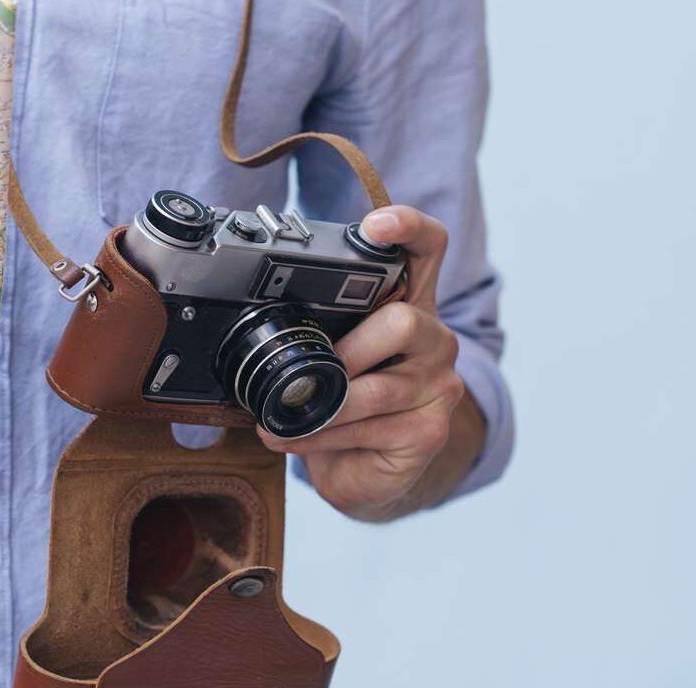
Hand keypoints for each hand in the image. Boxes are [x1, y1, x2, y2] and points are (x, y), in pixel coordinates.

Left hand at [259, 205, 469, 520]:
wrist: (367, 469)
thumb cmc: (347, 402)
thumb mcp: (333, 352)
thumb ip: (321, 323)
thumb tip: (255, 310)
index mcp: (410, 303)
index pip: (427, 247)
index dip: (407, 227)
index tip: (376, 226)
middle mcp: (434, 337)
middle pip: (402, 320)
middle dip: (348, 349)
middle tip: (317, 370)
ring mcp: (440, 384)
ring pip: (377, 387)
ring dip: (324, 404)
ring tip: (287, 414)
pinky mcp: (431, 430)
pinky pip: (369, 427)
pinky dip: (322, 434)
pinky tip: (299, 436)